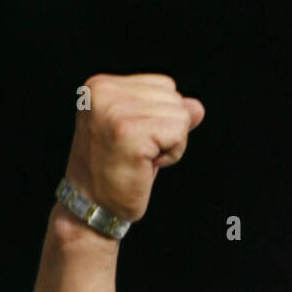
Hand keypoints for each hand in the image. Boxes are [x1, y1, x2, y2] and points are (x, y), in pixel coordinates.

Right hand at [65, 73, 205, 223]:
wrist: (93, 206)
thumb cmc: (118, 171)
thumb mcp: (143, 134)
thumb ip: (168, 114)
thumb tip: (198, 106)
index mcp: (101, 85)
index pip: (165, 85)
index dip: (161, 118)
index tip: (135, 140)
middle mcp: (104, 91)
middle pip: (175, 99)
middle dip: (168, 131)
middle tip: (138, 153)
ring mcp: (114, 110)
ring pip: (180, 116)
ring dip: (170, 145)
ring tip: (140, 159)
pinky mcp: (127, 132)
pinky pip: (178, 134)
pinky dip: (172, 155)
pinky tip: (146, 166)